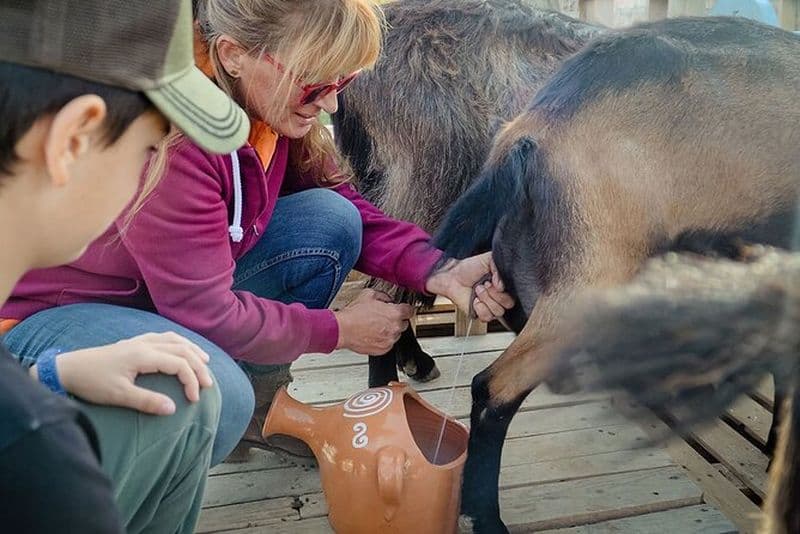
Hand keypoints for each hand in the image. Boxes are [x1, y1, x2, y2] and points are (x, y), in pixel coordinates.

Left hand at [31, 332, 213, 415]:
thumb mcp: (119, 396)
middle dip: (199, 366)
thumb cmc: (92, 383)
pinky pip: (164, 337)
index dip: (192, 380)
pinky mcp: (133, 343)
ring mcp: (139, 341)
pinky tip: (181, 349)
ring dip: (192, 350)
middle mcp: (145, 343)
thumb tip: (173, 409)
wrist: (67, 369)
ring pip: (174, 340)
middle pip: (182, 349)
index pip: (180, 363)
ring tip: (205, 361)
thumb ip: (147, 401)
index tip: (194, 400)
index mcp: (143, 355)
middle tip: (208, 384)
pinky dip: (179, 343)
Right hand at [334, 289, 413, 353]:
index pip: (410, 311)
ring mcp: (389, 340)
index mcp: (395, 313)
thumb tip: (387, 299)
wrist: (343, 329)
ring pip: (396, 334)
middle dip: (396, 320)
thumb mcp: (369, 295)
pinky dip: (383, 339)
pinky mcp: (383, 349)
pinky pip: (388, 343)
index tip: (403, 309)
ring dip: (390, 330)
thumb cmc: (354, 314)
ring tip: (376, 326)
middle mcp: (395, 328)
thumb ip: (383, 296)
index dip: (406, 309)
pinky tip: (373, 334)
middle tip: (384, 317)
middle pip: (404, 323)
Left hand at [425, 251, 514, 321]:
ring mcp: (490, 306)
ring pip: (498, 312)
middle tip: (484, 284)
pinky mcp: (481, 314)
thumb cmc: (469, 268)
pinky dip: (480, 308)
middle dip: (494, 293)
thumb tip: (502, 285)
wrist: (453, 276)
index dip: (504, 289)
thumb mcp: (488, 260)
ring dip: (486, 299)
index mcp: (503, 285)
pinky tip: (474, 300)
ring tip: (477, 289)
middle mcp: (499, 297)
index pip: (515, 294)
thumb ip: (499, 268)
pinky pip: (487, 318)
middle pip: (509, 304)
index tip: (492, 280)